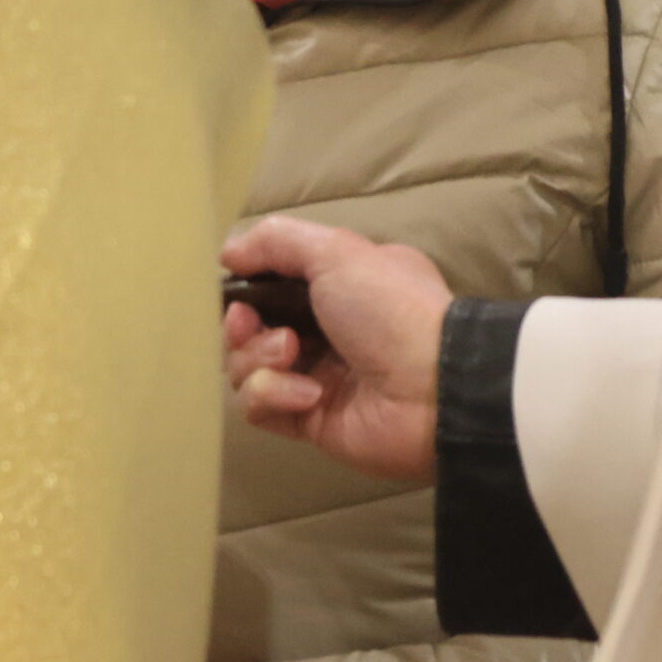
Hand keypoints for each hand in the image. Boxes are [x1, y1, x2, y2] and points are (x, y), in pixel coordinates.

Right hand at [221, 217, 451, 482]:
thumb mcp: (337, 252)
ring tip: (292, 354)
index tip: (241, 291)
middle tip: (250, 325)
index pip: (270, 285)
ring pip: (246, 368)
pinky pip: (260, 407)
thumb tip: (228, 254)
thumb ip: (277, 241)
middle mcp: (323, 330)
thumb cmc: (389, 308)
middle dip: (241, 325)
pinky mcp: (307, 420)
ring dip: (259, 359)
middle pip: (249, 328)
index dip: (246, 288)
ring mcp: (314, 376)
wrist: (433, 389)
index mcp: (336, 287)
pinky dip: (275, 396)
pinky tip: (309, 394)